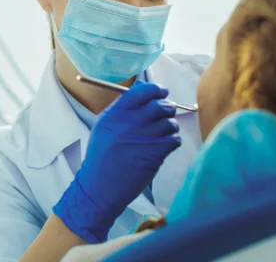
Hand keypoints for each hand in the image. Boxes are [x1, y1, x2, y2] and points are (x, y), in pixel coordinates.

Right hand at [53, 81, 180, 242]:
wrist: (101, 185)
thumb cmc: (102, 155)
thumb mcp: (104, 125)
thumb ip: (122, 107)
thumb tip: (143, 89)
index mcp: (116, 113)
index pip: (143, 90)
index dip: (156, 89)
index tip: (161, 92)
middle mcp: (130, 122)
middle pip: (160, 104)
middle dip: (166, 108)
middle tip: (166, 113)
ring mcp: (144, 137)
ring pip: (170, 122)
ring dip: (170, 126)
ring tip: (162, 134)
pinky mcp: (156, 153)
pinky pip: (174, 139)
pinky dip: (173, 141)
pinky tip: (164, 146)